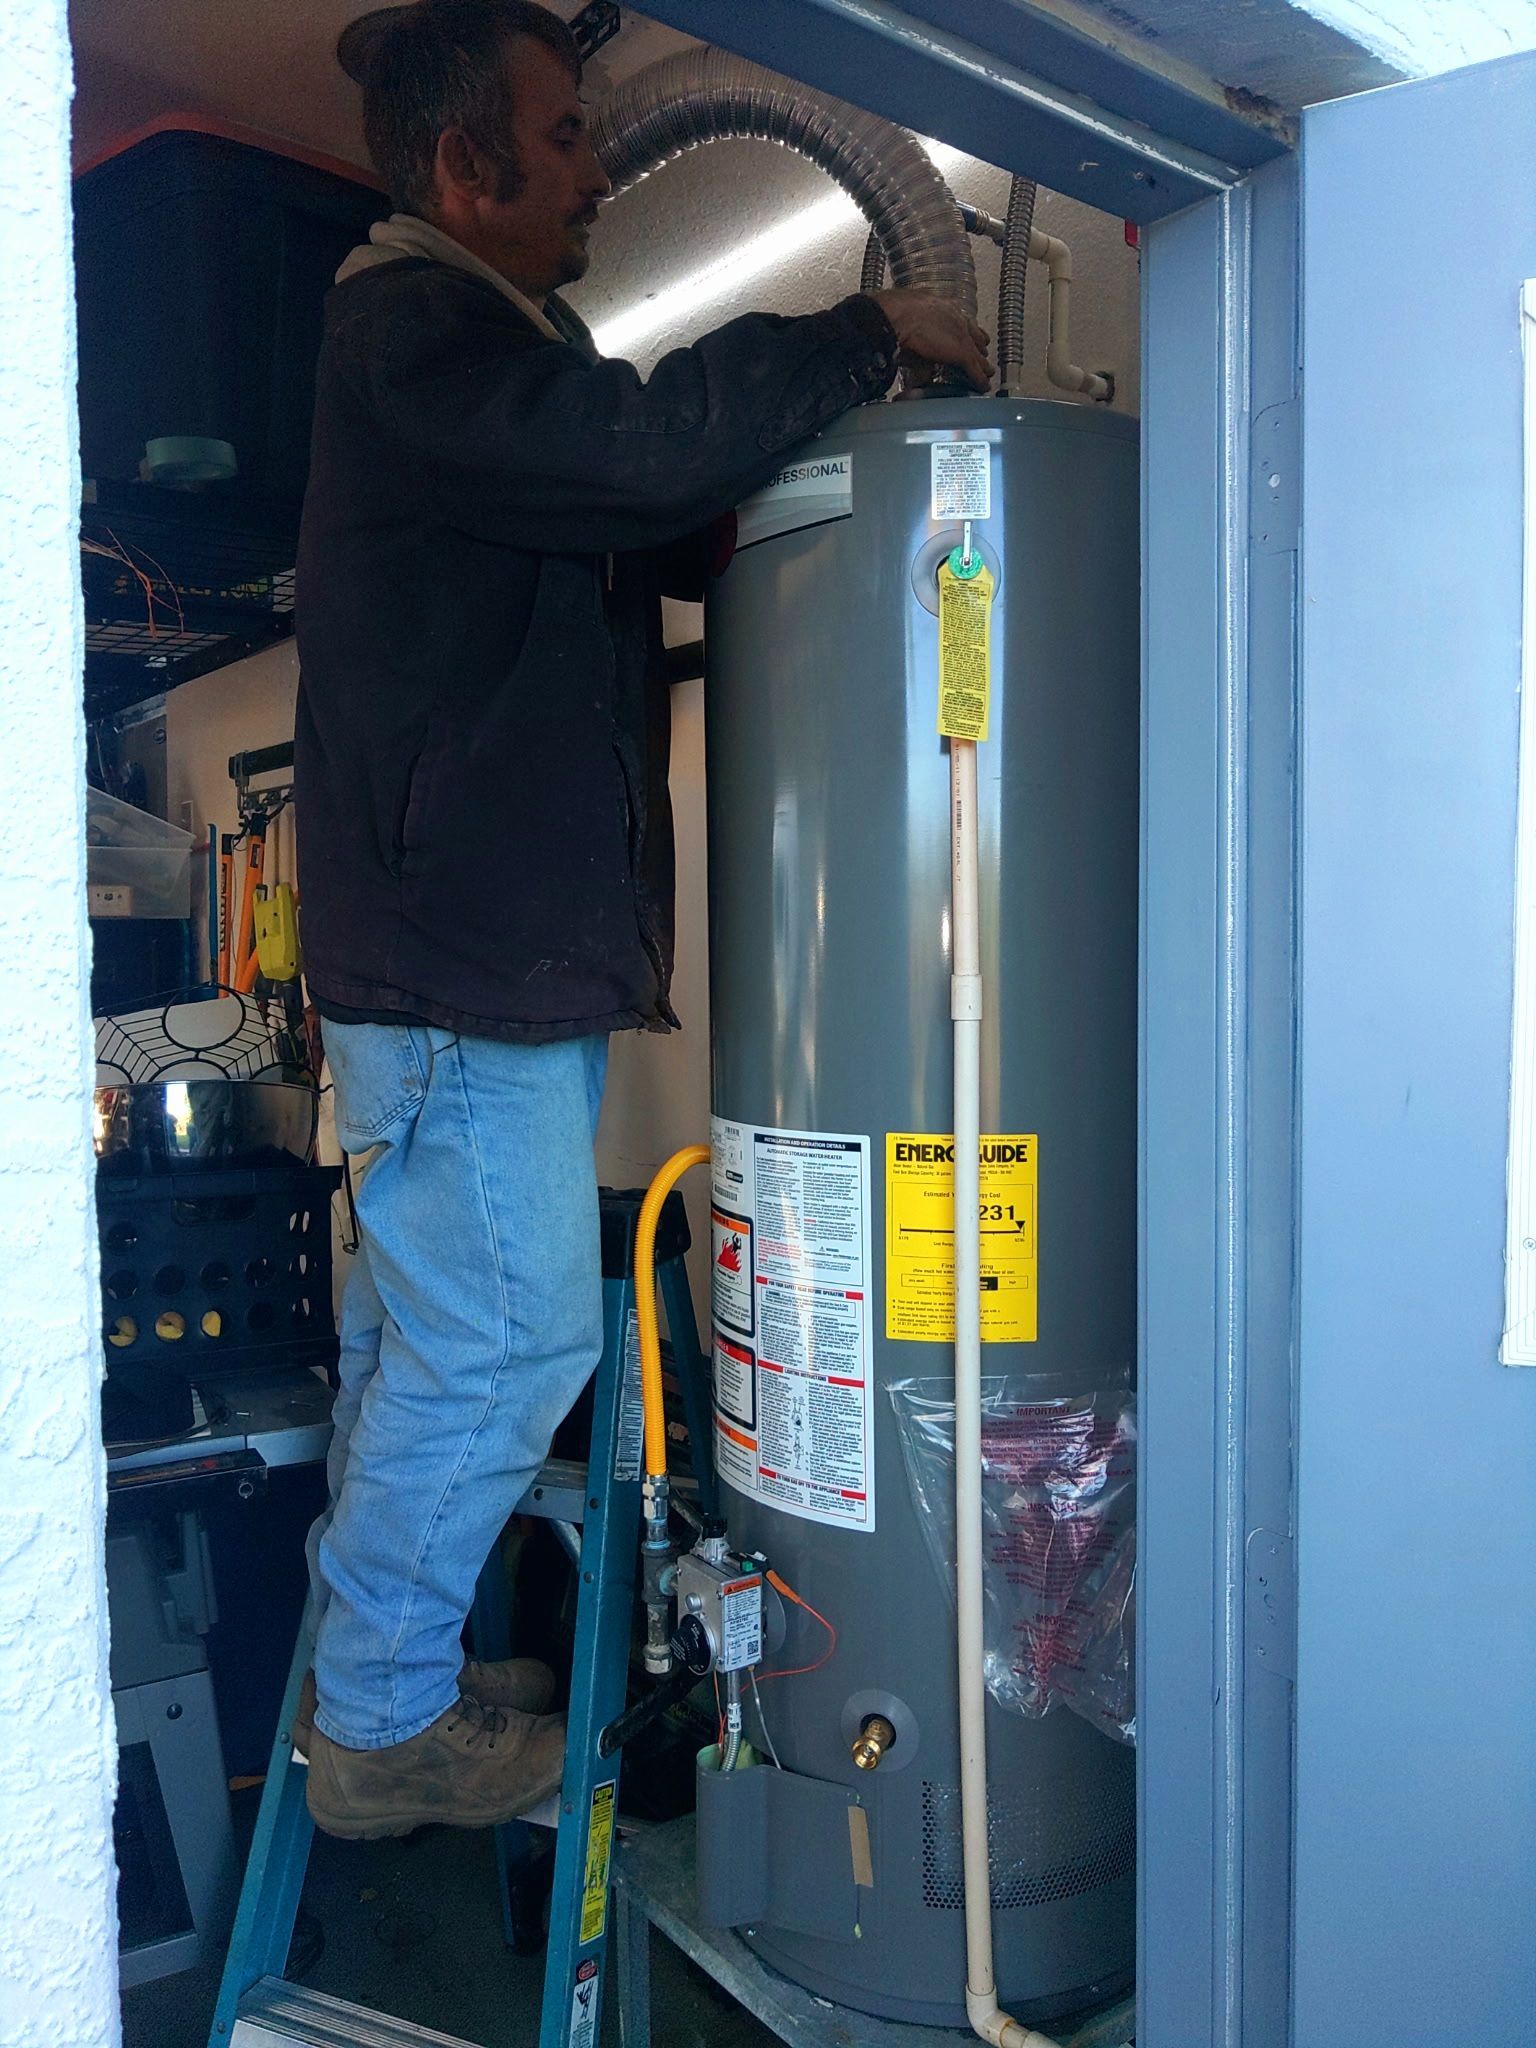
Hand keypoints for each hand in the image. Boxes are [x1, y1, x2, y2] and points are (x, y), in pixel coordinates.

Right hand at [868, 290, 993, 391]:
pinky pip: (975, 369)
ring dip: (982, 366)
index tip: (969, 338)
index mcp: (944, 307)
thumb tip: (908, 348)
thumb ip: (914, 331)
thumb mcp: (909, 319)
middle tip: (981, 357)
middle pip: (975, 336)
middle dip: (978, 347)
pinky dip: (979, 380)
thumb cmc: (894, 314)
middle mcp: (957, 318)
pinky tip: (982, 387)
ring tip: (986, 375)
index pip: (962, 321)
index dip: (968, 332)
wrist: (897, 315)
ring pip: (978, 354)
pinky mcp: (962, 352)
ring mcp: (962, 336)